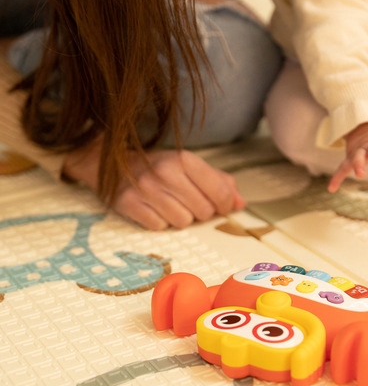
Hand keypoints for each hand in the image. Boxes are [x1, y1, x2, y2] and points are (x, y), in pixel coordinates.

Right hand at [63, 141, 245, 229]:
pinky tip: (153, 209)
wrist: (109, 161)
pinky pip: (159, 227)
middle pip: (203, 212)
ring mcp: (145, 188)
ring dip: (179, 218)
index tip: (217, 205)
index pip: (220, 193)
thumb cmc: (157, 167)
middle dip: (199, 212)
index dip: (223, 205)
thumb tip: (239, 203)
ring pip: (182, 222)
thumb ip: (219, 182)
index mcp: (184, 159)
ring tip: (169, 205)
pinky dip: (159, 222)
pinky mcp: (129, 204)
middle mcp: (165, 172)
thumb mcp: (189, 167)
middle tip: (186, 202)